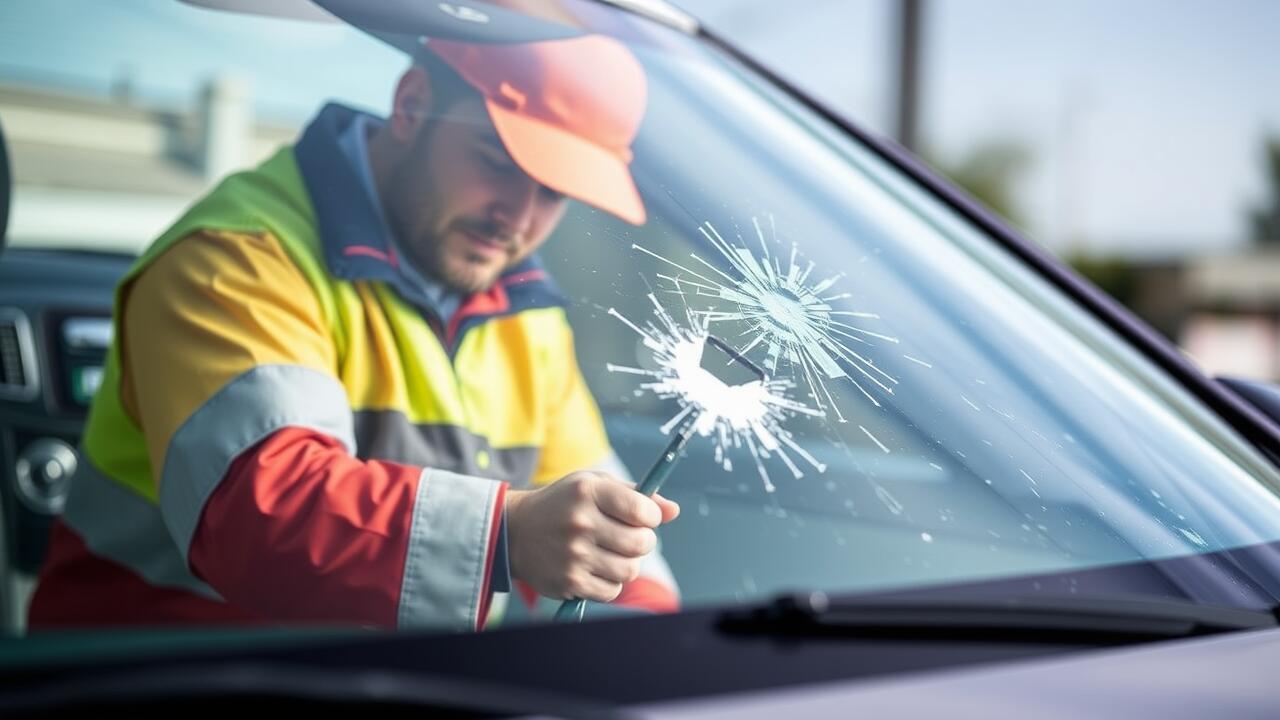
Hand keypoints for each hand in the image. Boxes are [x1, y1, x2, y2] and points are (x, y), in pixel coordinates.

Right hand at [505, 471, 679, 601]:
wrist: (516, 532)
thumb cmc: (564, 504)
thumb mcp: (595, 486)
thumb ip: (636, 496)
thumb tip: (674, 511)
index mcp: (589, 491)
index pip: (643, 511)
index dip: (651, 517)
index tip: (642, 518)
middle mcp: (581, 522)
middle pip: (641, 544)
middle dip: (643, 542)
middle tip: (629, 538)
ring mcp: (573, 554)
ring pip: (630, 570)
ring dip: (627, 564)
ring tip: (611, 553)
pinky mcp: (569, 581)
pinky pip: (612, 591)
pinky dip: (610, 582)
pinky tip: (596, 567)